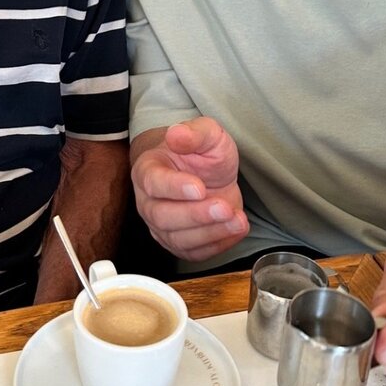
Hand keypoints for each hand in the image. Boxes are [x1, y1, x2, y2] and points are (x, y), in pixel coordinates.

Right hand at [131, 117, 249, 261]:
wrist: (208, 174)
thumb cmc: (201, 154)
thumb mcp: (207, 134)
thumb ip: (194, 133)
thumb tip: (176, 134)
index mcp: (148, 169)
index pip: (154, 182)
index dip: (175, 187)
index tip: (199, 188)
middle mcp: (149, 201)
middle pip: (163, 217)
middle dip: (196, 215)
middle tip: (224, 207)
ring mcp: (161, 226)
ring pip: (178, 239)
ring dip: (210, 233)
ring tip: (237, 220)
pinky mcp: (178, 243)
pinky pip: (193, 253)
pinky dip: (217, 245)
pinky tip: (235, 229)